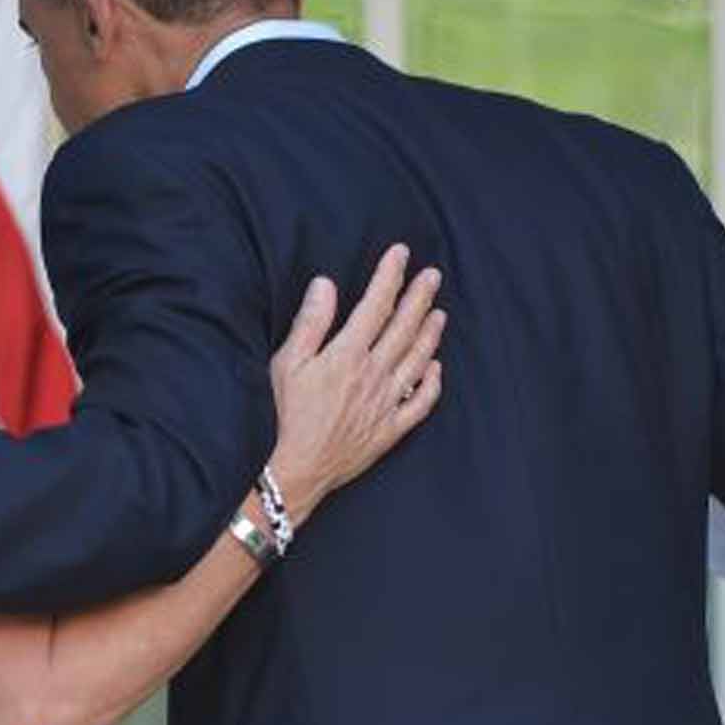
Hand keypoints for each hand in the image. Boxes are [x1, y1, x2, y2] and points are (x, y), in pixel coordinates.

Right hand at [267, 244, 445, 524]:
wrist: (295, 470)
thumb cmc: (285, 415)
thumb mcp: (287, 363)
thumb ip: (311, 322)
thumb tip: (326, 284)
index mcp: (347, 354)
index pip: (376, 305)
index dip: (390, 276)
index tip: (401, 254)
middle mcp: (374, 375)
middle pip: (404, 327)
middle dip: (420, 297)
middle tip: (433, 276)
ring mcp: (387, 403)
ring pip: (418, 360)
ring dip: (431, 334)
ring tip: (439, 313)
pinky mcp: (391, 429)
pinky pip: (421, 404)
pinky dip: (432, 383)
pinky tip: (436, 367)